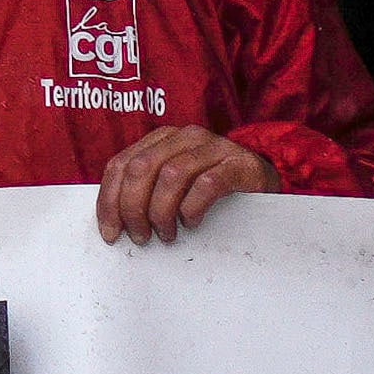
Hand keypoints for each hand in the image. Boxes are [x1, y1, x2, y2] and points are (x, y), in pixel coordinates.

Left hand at [97, 127, 281, 246]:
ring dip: (161, 211)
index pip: (121, 164)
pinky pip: (208, 183)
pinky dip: (192, 207)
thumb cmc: (214, 190)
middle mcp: (186, 136)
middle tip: (140, 236)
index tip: (110, 232)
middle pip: (142, 168)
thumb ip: (146, 191)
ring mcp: (215, 146)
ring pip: (172, 175)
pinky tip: (191, 223)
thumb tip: (113, 221)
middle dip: (133, 208)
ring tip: (166, 235)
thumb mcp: (175, 186)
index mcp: (163, 139)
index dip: (109, 200)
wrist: (264, 183)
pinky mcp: (240, 164)